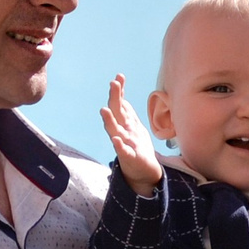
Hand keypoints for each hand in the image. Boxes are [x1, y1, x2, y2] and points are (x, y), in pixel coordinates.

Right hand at [101, 74, 164, 194]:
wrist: (144, 171)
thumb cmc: (137, 147)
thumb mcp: (133, 126)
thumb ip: (127, 113)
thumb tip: (121, 97)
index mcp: (124, 123)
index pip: (120, 104)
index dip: (119, 91)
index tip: (119, 76)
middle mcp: (121, 131)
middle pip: (116, 113)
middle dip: (114, 98)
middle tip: (113, 84)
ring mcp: (124, 144)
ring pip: (115, 130)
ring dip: (109, 121)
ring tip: (104, 110)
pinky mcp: (129, 158)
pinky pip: (123, 151)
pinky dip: (119, 146)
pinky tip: (116, 140)